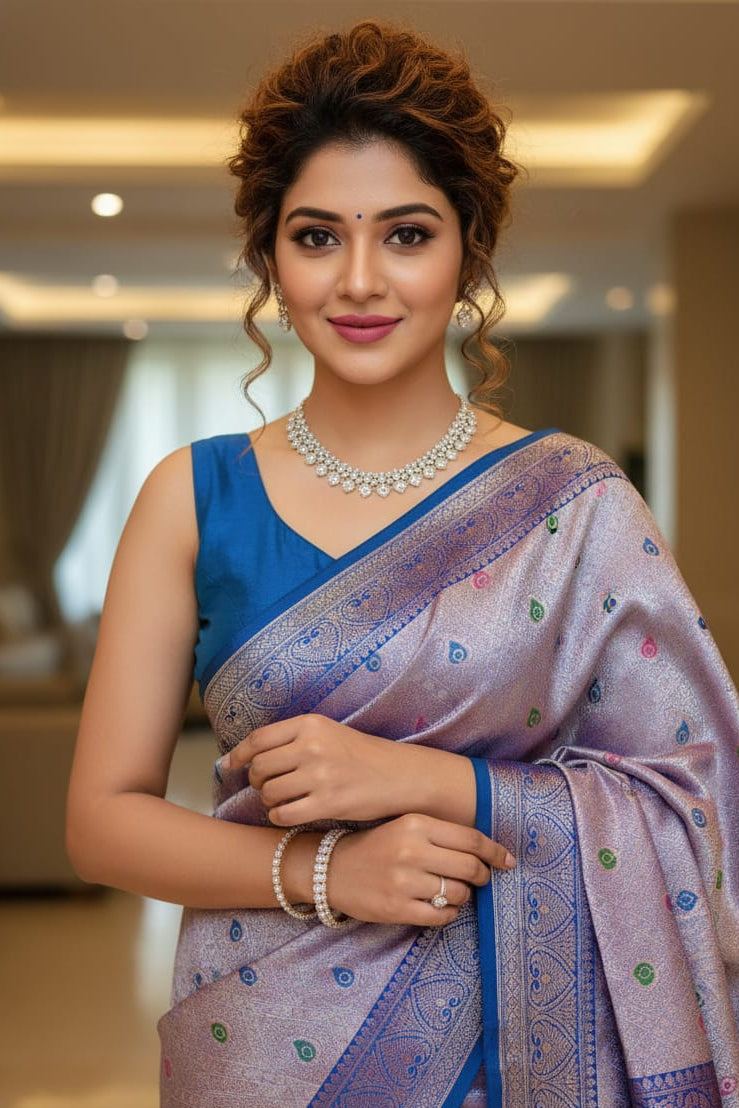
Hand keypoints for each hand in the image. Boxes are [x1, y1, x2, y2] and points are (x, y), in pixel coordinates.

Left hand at [221, 713, 416, 824]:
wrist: (399, 775)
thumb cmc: (358, 754)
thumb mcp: (326, 732)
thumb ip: (289, 739)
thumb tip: (238, 755)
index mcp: (310, 724)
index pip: (258, 739)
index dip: (237, 755)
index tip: (229, 766)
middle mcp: (312, 746)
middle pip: (260, 768)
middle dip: (257, 781)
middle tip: (268, 786)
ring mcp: (320, 775)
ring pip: (269, 793)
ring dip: (269, 800)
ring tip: (284, 799)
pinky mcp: (328, 802)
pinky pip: (283, 814)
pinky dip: (280, 816)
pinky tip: (290, 813)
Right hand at [327, 813, 515, 925]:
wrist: (332, 869)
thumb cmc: (376, 846)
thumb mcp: (405, 827)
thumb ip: (441, 834)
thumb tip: (486, 851)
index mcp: (415, 823)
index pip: (470, 839)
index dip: (495, 851)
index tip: (507, 860)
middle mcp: (411, 850)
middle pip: (469, 866)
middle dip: (482, 875)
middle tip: (481, 878)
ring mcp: (404, 881)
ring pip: (458, 893)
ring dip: (462, 895)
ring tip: (451, 890)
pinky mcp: (397, 908)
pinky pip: (441, 915)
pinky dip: (448, 913)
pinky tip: (439, 906)